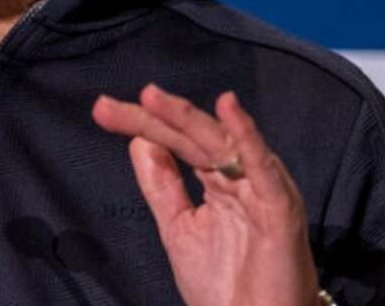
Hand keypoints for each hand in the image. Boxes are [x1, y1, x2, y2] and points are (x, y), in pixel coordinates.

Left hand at [92, 84, 317, 305]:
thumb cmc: (226, 288)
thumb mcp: (179, 228)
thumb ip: (162, 185)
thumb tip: (139, 141)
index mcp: (218, 180)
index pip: (176, 142)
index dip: (141, 124)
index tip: (103, 111)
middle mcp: (240, 177)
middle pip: (193, 136)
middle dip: (152, 117)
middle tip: (109, 106)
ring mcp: (261, 189)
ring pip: (221, 142)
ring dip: (187, 118)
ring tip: (151, 98)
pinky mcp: (282, 206)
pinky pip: (263, 166)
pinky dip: (246, 136)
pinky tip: (227, 108)